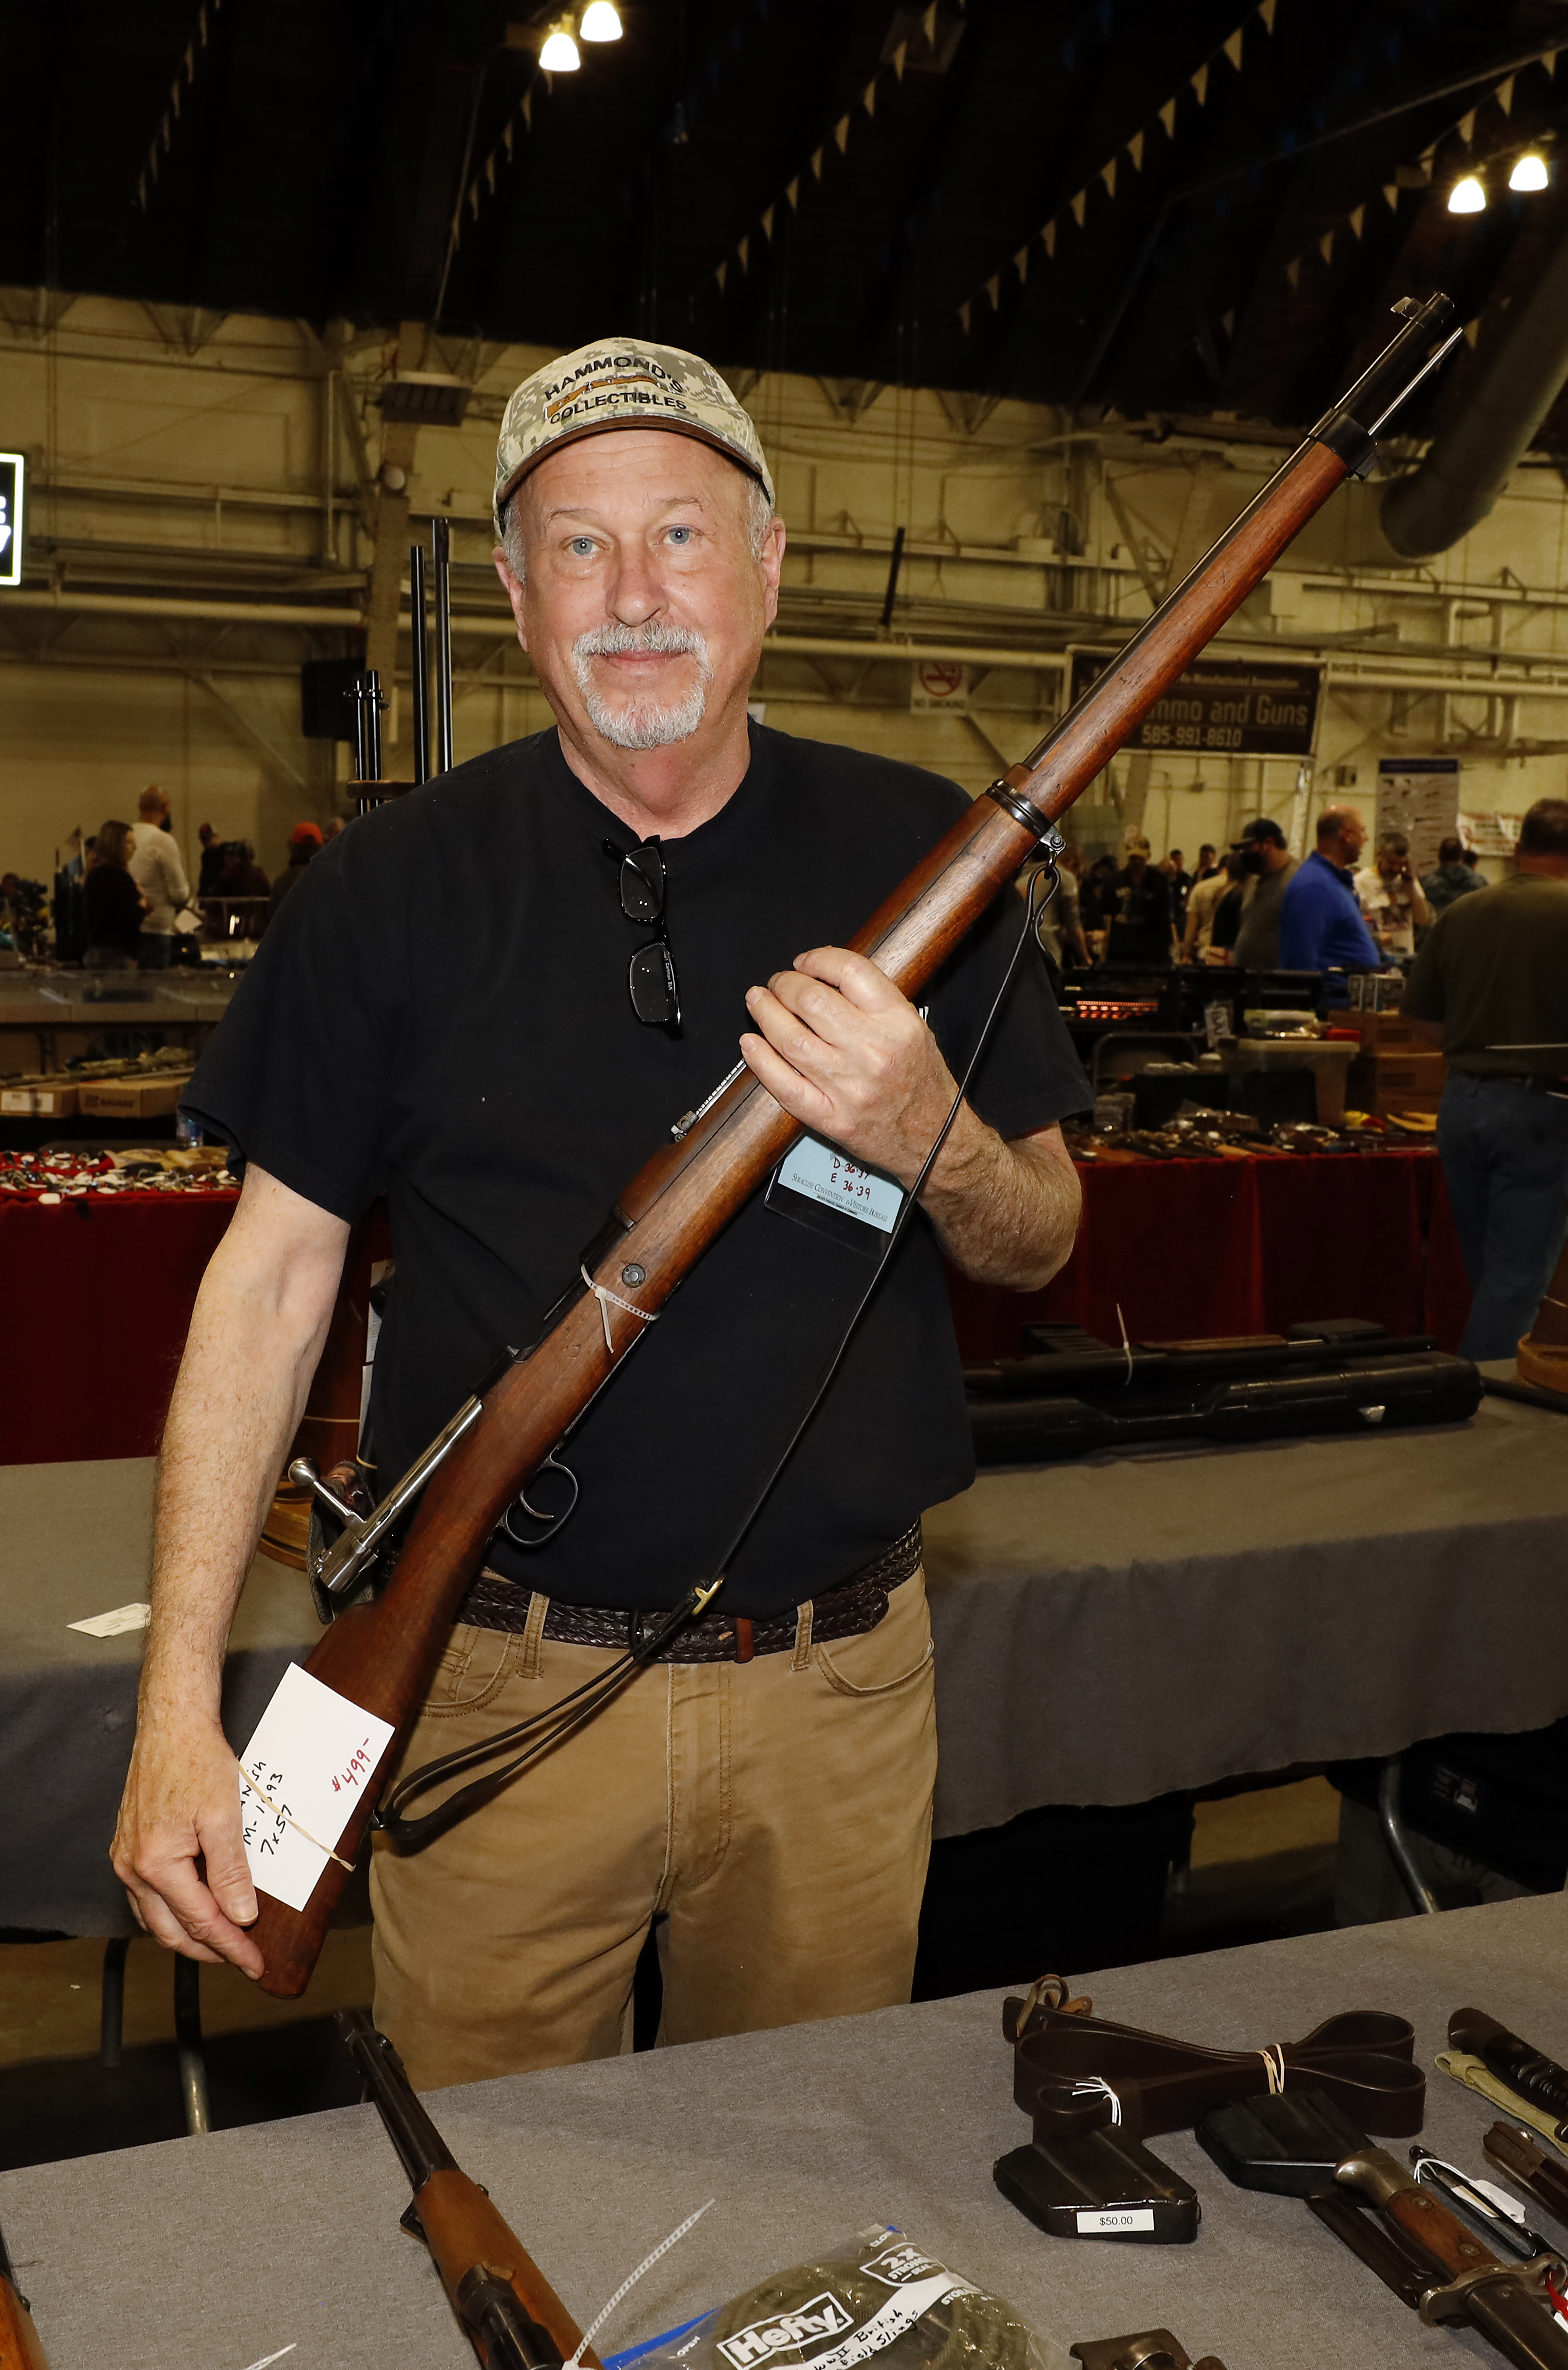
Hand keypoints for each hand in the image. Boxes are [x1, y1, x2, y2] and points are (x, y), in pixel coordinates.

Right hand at [112, 1714, 262, 1973]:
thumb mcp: (224, 1816)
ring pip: (156, 1918)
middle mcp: (132, 1867)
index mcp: (156, 1863)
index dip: (231, 1946)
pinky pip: (148, 1897)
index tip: (255, 1964)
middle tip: (242, 1958)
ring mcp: (125, 1858)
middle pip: (172, 1931)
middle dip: (209, 1950)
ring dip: (188, 1934)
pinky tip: (194, 1908)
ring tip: (223, 1940)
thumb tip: (241, 1915)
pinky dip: (173, 1911)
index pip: (200, 1921)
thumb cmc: (197, 1761)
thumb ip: (231, 1871)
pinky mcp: (128, 1847)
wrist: (172, 1725)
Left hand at [740, 946, 958, 1186]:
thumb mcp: (914, 1029)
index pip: (850, 972)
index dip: (818, 960)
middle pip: (812, 1001)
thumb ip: (874, 1001)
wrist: (935, 1139)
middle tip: (777, 983)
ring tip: (758, 1002)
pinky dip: (761, 1061)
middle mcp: (874, 1052)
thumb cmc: (922, 1083)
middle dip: (785, 985)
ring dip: (765, 1014)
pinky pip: (785, 1085)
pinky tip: (751, 1044)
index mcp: (898, 1024)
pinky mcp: (832, 1118)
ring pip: (791, 1039)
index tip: (804, 963)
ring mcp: (850, 1087)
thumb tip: (823, 975)